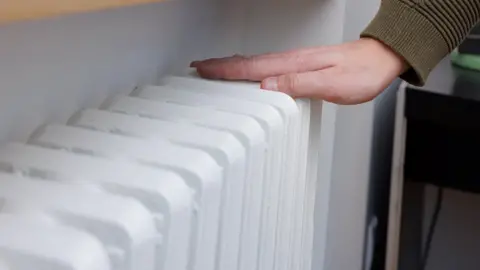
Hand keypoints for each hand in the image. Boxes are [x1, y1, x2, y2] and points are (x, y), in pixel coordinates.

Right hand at [190, 38, 406, 104]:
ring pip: (256, 64)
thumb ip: (298, 84)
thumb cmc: (361, 72)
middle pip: (248, 63)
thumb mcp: (331, 83)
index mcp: (293, 64)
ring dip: (233, 67)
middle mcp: (291, 60)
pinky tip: (252, 73)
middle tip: (200, 68)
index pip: (251, 67)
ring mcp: (295, 61)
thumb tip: (267, 86)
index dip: (225, 70)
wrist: (380, 58)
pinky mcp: (301, 65)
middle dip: (221, 66)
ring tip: (217, 71)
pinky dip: (252, 69)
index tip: (204, 69)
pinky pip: (269, 66)